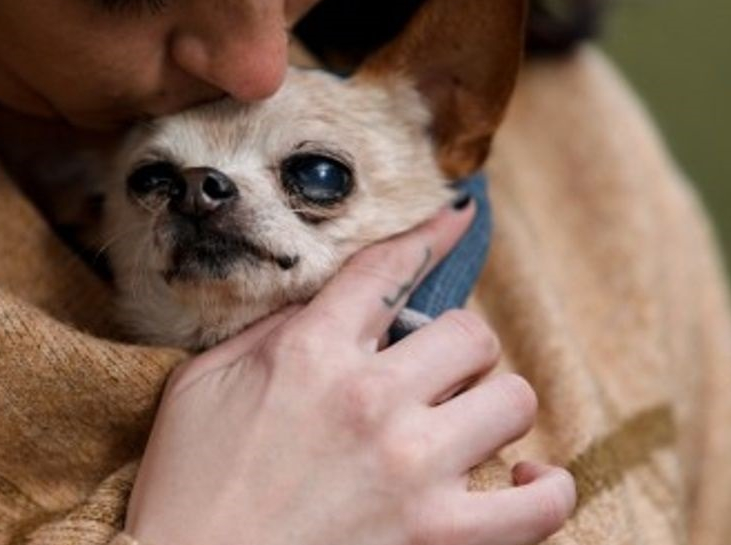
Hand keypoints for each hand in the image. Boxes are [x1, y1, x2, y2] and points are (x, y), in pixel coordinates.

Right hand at [124, 199, 575, 544]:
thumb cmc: (185, 494)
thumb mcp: (199, 389)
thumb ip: (267, 336)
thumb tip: (323, 307)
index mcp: (309, 354)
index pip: (389, 268)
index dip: (431, 235)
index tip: (458, 218)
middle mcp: (369, 400)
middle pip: (469, 333)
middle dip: (457, 351)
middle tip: (433, 379)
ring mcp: (412, 471)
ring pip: (514, 400)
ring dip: (491, 411)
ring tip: (463, 430)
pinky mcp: (441, 538)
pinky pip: (542, 503)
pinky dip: (545, 489)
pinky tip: (519, 480)